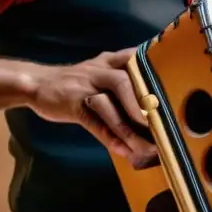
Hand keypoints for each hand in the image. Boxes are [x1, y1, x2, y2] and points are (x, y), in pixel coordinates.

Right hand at [28, 48, 158, 168]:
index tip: (174, 87)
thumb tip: (151, 104)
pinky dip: (110, 139)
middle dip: (142, 104)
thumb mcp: (100, 72)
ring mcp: (84, 88)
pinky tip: (124, 152)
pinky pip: (94, 124)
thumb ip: (123, 81)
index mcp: (109, 62)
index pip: (135, 58)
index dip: (155, 71)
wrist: (37, 83)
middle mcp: (99, 70)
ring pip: (108, 105)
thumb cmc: (77, 82)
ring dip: (128, 128)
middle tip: (162, 124)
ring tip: (146, 147)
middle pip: (123, 81)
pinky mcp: (72, 105)